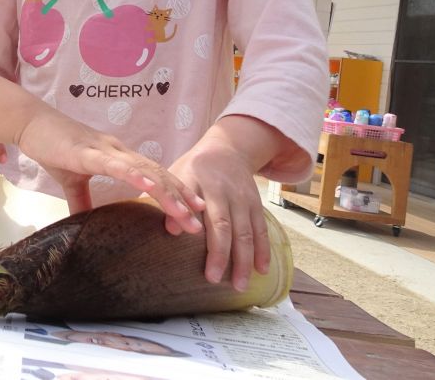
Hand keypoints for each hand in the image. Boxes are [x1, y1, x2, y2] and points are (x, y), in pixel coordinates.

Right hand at [14, 113, 204, 231]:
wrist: (30, 123)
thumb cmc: (52, 147)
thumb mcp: (70, 181)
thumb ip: (81, 202)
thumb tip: (85, 226)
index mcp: (117, 157)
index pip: (154, 175)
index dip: (176, 192)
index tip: (195, 211)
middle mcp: (118, 151)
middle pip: (157, 175)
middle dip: (180, 198)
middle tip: (200, 222)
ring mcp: (105, 150)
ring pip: (144, 171)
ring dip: (167, 192)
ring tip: (186, 212)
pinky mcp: (88, 152)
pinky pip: (116, 165)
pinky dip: (135, 175)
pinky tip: (150, 187)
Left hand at [166, 128, 269, 291]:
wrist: (228, 148)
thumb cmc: (195, 167)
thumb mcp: (178, 174)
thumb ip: (173, 200)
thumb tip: (171, 230)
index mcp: (204, 185)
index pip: (211, 219)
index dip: (212, 246)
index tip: (207, 271)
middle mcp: (228, 193)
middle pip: (230, 229)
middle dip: (226, 258)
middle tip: (220, 282)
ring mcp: (244, 199)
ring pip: (248, 233)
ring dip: (246, 261)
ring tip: (240, 285)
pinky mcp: (256, 204)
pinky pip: (261, 229)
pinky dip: (263, 250)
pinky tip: (262, 270)